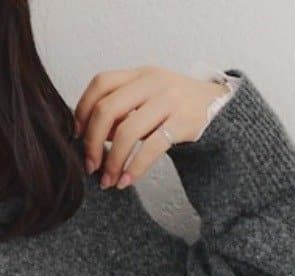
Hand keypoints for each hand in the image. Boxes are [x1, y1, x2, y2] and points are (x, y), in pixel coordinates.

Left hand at [73, 66, 231, 189]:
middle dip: (92, 141)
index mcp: (139, 74)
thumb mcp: (147, 98)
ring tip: (107, 181)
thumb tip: (88, 137)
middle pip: (108, 108)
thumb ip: (121, 110)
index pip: (101, 83)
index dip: (83, 110)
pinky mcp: (183, 122)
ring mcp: (169, 100)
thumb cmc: (174, 108)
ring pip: (127, 131)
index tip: (76, 136)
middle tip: (90, 166)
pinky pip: (151, 147)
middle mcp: (152, 82)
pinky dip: (134, 168)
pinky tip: (126, 181)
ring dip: (112, 161)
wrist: (217, 109)